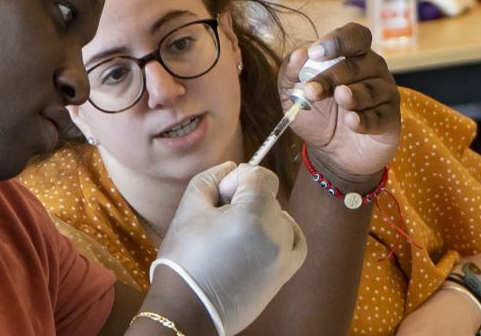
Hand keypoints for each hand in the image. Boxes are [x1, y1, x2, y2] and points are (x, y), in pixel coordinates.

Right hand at [154, 162, 306, 334]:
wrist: (186, 311)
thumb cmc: (185, 259)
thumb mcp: (190, 207)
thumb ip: (212, 178)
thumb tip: (231, 168)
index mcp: (255, 214)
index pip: (260, 176)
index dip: (237, 181)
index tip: (219, 199)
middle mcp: (277, 233)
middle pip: (268, 197)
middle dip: (245, 201)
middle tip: (218, 222)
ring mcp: (284, 256)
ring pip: (279, 218)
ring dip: (261, 219)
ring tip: (232, 238)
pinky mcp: (284, 274)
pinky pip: (296, 243)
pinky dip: (284, 234)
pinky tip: (264, 236)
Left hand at [280, 24, 399, 184]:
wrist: (332, 154)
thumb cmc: (317, 116)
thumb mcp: (293, 95)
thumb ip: (290, 73)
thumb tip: (299, 54)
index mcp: (351, 56)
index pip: (354, 35)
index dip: (337, 41)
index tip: (315, 54)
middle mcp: (372, 69)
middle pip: (358, 63)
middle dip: (332, 76)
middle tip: (312, 91)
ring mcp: (385, 93)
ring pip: (372, 88)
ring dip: (353, 95)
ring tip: (339, 101)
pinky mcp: (390, 119)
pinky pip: (381, 116)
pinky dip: (365, 119)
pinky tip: (351, 122)